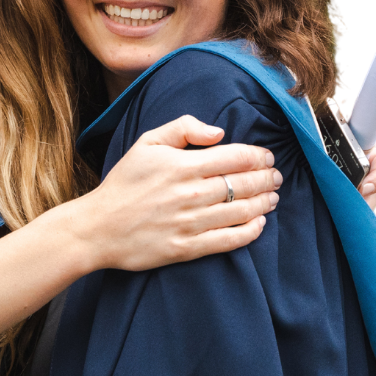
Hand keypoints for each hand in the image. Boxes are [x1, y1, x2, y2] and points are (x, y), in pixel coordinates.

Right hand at [75, 115, 281, 273]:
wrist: (98, 227)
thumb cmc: (124, 182)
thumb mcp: (146, 143)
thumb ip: (182, 128)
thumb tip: (219, 132)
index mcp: (182, 165)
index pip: (235, 157)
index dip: (258, 155)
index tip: (267, 156)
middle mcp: (190, 193)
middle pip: (243, 183)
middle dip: (267, 178)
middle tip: (276, 176)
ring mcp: (190, 222)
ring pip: (242, 211)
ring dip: (264, 202)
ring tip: (273, 197)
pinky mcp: (188, 248)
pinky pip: (230, 240)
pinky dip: (251, 231)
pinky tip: (259, 223)